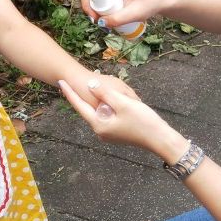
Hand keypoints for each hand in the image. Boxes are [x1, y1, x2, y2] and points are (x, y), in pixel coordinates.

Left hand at [58, 77, 185, 161]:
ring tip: (86, 88)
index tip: (60, 81)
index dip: (70, 93)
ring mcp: (108, 133)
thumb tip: (90, 84)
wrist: (160, 139)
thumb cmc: (143, 121)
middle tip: (69, 82)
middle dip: (80, 96)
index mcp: (99, 124)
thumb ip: (105, 93)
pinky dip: (104, 106)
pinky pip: (106, 116)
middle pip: (87, 109)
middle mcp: (100, 131)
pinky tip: (105, 99)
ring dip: (94, 101)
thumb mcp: (123, 104)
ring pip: (97, 112)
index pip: (80, 106)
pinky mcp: (117, 132)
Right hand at [80, 0, 161, 28]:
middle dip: (87, 0)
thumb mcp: (135, 13)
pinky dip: (96, 7)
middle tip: (93, 18)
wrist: (160, 1)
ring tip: (97, 21)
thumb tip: (101, 23)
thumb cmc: (151, 3)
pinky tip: (100, 18)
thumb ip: (119, 19)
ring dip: (90, 5)